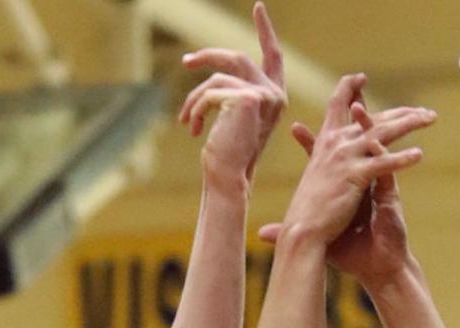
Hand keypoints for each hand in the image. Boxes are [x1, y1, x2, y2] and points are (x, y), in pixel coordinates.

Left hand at [179, 1, 285, 185]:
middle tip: (186, 61)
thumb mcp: (232, 118)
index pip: (273, 57)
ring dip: (195, 96)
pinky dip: (195, 108)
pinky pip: (211, 91)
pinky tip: (191, 128)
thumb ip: (232, 91)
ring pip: (219, 76)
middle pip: (237, 57)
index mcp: (274, 98)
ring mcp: (263, 96)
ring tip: (184, 119)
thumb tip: (205, 64)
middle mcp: (274, 95)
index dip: (265, 30)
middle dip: (208, 56)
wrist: (228, 179)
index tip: (258, 6)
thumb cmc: (228, 156)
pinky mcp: (246, 99)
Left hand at [261, 103, 427, 284]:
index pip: (325, 159)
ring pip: (373, 148)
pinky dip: (383, 154)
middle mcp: (359, 180)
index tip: (295, 127)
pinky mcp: (389, 196)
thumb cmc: (350, 255)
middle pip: (353, 140)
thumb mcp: (317, 240)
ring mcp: (375, 185)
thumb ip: (292, 231)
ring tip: (357, 105)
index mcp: (341, 187)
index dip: (311, 142)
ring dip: (366, 126)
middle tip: (345, 91)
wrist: (377, 268)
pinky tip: (377, 139)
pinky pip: (387, 170)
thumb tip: (261, 233)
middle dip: (349, 116)